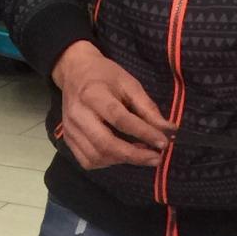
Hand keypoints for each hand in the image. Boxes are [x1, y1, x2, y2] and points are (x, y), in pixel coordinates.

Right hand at [52, 41, 170, 170]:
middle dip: (134, 155)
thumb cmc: (105, 76)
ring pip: (96, 156)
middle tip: (156, 158)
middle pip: (105, 143)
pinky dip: (107, 163)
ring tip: (141, 154)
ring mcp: (70, 129)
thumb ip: (148, 108)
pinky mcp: (67, 139)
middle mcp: (78, 114)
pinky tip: (121, 155)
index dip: (143, 133)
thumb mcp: (129, 84)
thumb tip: (168, 131)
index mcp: (93, 94)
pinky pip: (87, 161)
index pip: (120, 119)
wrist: (75, 72)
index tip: (163, 142)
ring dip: (122, 160)